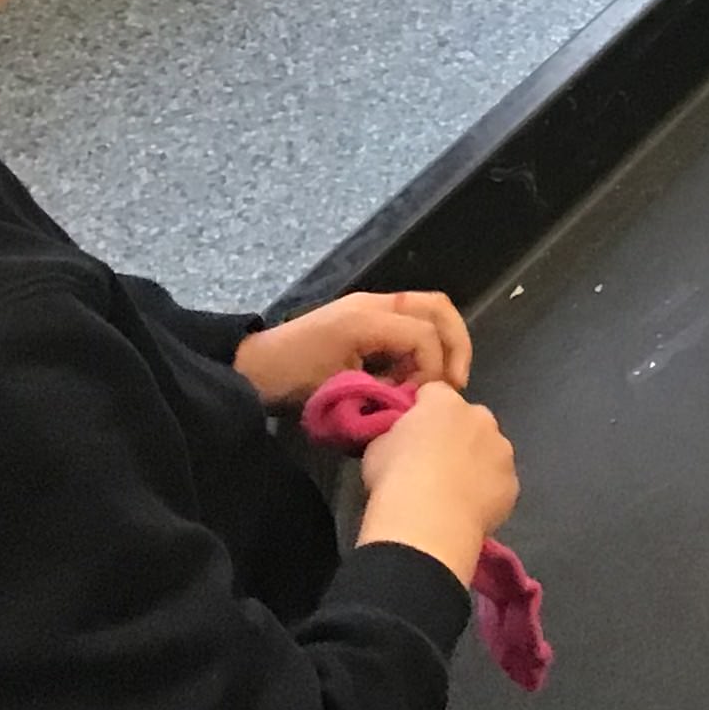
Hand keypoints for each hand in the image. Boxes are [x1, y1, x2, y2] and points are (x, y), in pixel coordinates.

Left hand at [234, 290, 472, 405]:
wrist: (252, 367)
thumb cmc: (290, 379)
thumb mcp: (337, 391)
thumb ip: (382, 393)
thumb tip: (416, 405)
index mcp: (367, 318)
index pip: (424, 336)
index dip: (432, 370)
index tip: (418, 401)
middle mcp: (375, 304)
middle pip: (439, 308)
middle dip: (456, 345)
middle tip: (455, 383)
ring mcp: (371, 306)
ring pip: (430, 310)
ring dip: (442, 344)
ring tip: (436, 381)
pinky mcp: (366, 317)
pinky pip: (412, 320)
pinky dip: (423, 346)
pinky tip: (412, 376)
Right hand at [357, 382, 520, 585]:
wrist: (427, 523)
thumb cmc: (395, 480)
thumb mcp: (377, 448)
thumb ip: (395, 434)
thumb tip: (400, 440)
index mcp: (445, 403)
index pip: (435, 393)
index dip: (422, 410)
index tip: (412, 430)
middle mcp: (481, 419)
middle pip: (470, 419)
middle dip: (456, 434)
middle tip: (433, 462)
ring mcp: (502, 451)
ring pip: (490, 450)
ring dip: (476, 462)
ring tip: (451, 491)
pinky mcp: (513, 484)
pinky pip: (499, 482)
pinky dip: (487, 491)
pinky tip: (467, 509)